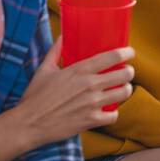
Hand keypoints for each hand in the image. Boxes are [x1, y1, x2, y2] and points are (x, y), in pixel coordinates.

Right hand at [14, 43, 135, 148]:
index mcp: (79, 70)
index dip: (126, 53)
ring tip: (120, 90)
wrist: (29, 123)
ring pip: (124, 93)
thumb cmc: (35, 96)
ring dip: (125, 90)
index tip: (130, 53)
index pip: (112, 56)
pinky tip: (108, 110)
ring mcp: (93, 103)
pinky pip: (114, 115)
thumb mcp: (44, 69)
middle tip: (126, 72)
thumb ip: (56, 51)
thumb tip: (62, 37)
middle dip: (129, 72)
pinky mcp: (92, 120)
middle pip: (125, 74)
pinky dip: (113, 113)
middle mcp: (90, 85)